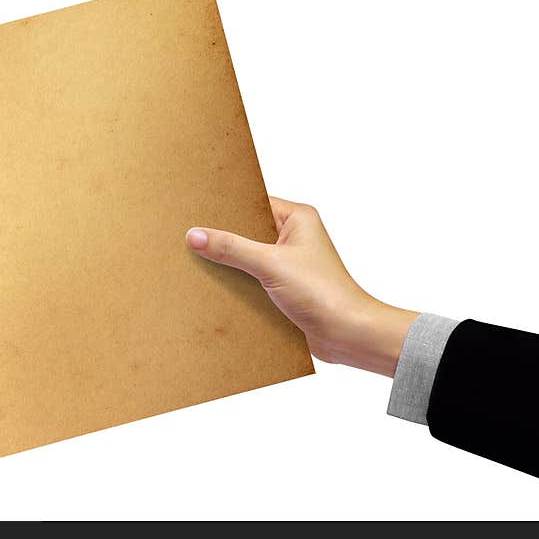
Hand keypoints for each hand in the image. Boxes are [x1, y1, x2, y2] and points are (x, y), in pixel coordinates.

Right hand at [185, 197, 417, 375]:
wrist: (348, 335)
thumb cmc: (324, 293)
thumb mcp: (270, 264)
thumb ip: (231, 248)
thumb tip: (195, 235)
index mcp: (297, 218)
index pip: (252, 203)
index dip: (225, 208)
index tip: (196, 212)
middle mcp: (293, 237)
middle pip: (247, 231)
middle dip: (223, 239)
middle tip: (190, 239)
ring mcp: (288, 264)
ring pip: (248, 257)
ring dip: (228, 265)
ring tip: (196, 263)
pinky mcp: (283, 288)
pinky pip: (252, 280)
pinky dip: (237, 284)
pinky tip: (214, 288)